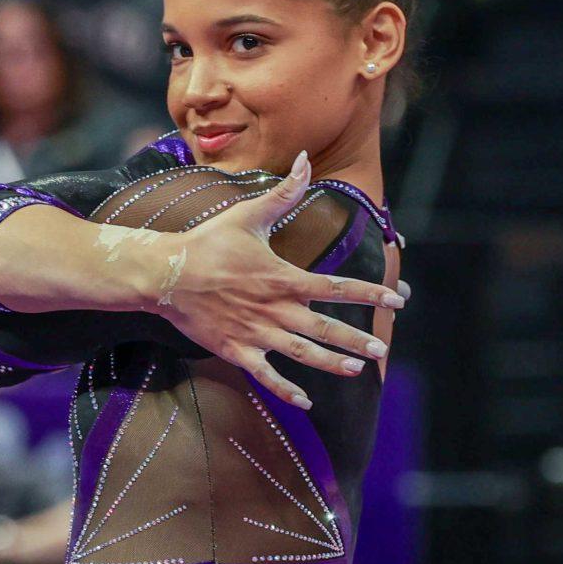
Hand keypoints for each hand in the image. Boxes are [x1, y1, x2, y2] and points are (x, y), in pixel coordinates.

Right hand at [157, 156, 404, 409]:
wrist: (166, 275)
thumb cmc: (208, 243)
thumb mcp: (249, 214)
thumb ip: (284, 192)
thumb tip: (306, 160)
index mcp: (283, 278)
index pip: (336, 287)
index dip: (369, 293)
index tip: (396, 299)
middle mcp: (276, 309)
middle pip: (326, 327)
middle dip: (357, 339)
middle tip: (381, 348)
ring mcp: (257, 333)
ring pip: (303, 353)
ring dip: (331, 363)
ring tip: (356, 370)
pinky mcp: (237, 350)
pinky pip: (267, 375)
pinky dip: (286, 390)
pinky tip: (305, 403)